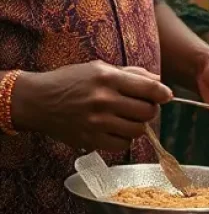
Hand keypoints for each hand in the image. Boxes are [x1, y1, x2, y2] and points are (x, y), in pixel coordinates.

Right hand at [11, 61, 172, 153]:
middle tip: (141, 107)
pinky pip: (122, 145)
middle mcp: (103, 100)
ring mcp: (96, 122)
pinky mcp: (89, 140)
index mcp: (108, 78)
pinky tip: (115, 130)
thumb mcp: (100, 68)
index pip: (150, 89)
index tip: (166, 96)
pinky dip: (124, 139)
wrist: (36, 101)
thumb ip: (132, 74)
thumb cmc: (71, 81)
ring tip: (126, 118)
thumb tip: (159, 83)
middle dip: (149, 110)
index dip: (164, 94)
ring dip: (137, 125)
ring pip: (138, 130)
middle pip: (147, 112)